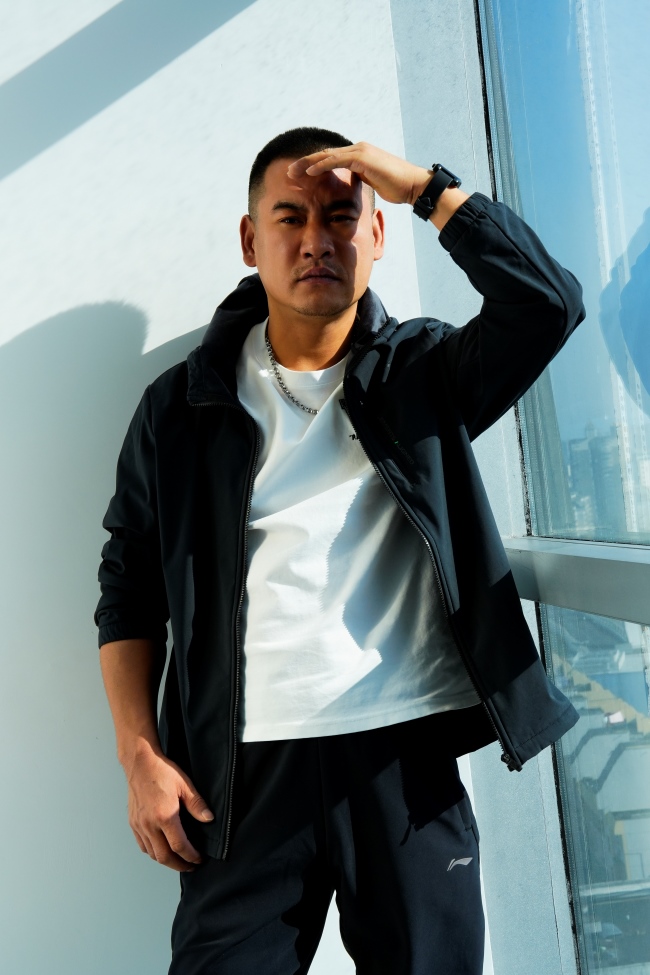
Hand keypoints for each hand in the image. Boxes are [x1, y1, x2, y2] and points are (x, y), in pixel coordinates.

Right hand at [124, 746, 213, 871]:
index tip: (199, 859)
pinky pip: (143, 846)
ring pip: (152, 854)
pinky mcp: (133, 823)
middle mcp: (150, 824)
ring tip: (178, 860)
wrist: (140, 763)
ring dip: (166, 861)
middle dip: (179, 865)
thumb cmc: (162, 771)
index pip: (179, 846)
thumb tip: (209, 819)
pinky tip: (162, 850)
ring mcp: (139, 825)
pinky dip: (153, 853)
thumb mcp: (185, 785)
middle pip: (164, 857)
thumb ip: (197, 805)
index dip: (191, 856)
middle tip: (190, 867)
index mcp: (165, 816)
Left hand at [287, 142, 432, 206]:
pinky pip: (336, 161)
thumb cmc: (396, 188)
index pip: (330, 159)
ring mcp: (359, 151)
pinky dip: (320, 166)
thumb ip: (360, 180)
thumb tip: (352, 186)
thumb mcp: (372, 183)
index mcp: (358, 155)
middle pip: (324, 155)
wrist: (412, 186)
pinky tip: (308, 172)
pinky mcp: (362, 158)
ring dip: (307, 164)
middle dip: (304, 163)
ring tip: (291, 173)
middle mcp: (357, 149)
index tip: (298, 176)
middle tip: (288, 173)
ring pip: (326, 156)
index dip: (312, 166)